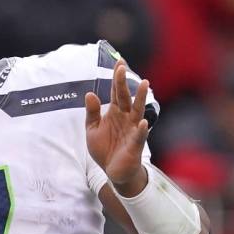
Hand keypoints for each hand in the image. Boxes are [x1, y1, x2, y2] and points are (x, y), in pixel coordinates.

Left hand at [85, 60, 149, 194]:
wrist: (112, 171)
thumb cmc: (105, 148)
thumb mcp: (92, 129)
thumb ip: (92, 112)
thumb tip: (89, 94)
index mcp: (114, 113)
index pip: (116, 92)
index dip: (116, 78)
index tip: (118, 62)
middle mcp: (125, 118)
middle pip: (125, 97)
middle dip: (123, 82)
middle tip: (121, 67)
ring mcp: (132, 130)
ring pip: (137, 111)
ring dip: (140, 98)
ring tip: (144, 84)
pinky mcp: (135, 145)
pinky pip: (139, 135)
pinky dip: (141, 129)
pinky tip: (142, 121)